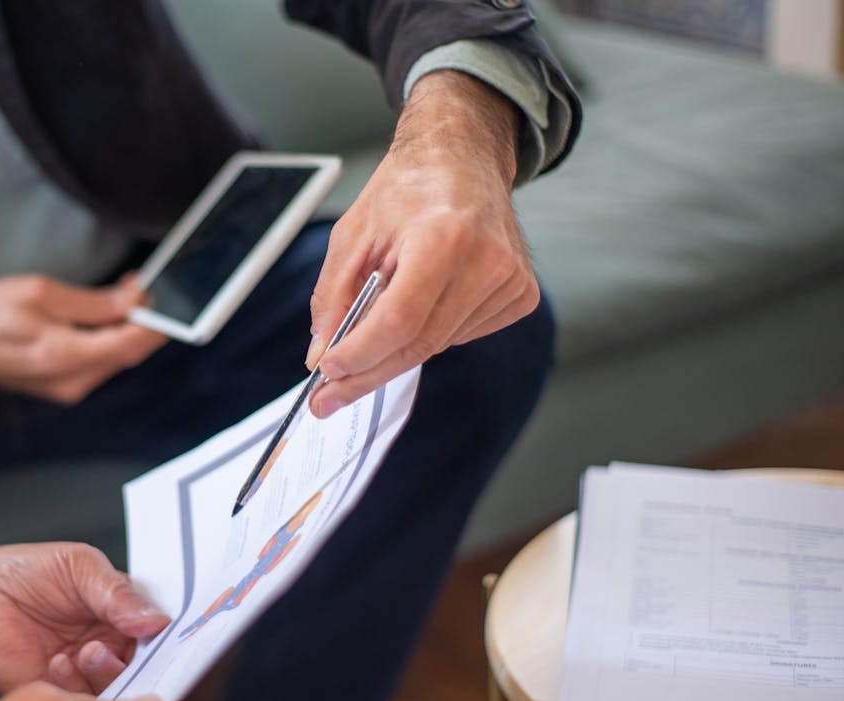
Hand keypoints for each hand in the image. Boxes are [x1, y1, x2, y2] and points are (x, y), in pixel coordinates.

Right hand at [0, 273, 166, 404]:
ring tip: (120, 298)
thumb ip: (93, 302)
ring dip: (126, 330)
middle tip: (139, 289)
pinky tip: (103, 319)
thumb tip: (133, 300)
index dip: (153, 322)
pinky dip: (109, 340)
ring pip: (117, 359)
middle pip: (128, 354)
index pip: (129, 345)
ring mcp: (69, 389)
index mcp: (63, 357)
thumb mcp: (41, 292)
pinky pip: (101, 363)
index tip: (157, 297)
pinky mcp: (67, 387)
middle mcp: (71, 382)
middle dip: (142, 322)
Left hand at [0, 543, 170, 693]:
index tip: (167, 640)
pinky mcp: (59, 695)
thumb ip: (118, 593)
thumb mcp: (80, 568)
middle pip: (147, 670)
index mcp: (125, 616)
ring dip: (106, 674)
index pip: (161, 635)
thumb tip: (158, 620)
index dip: (170, 641)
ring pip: (119, 692)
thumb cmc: (27, 573)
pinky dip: (74, 686)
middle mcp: (112, 649)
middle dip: (141, 666)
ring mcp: (87, 674)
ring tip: (86, 651)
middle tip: (118, 649)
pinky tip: (57, 663)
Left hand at [305, 71, 538, 417]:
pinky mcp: (522, 295)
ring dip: (396, 349)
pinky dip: (429, 332)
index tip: (326, 374)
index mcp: (443, 236)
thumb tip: (321, 357)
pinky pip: (460, 336)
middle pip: (418, 344)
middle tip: (328, 397)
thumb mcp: (353, 234)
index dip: (359, 354)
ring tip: (375, 322)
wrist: (464, 158)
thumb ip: (333, 298)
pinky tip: (425, 299)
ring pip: (437, 346)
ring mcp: (511, 281)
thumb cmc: (408, 190)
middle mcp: (487, 260)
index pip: (398, 320)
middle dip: (367, 374)